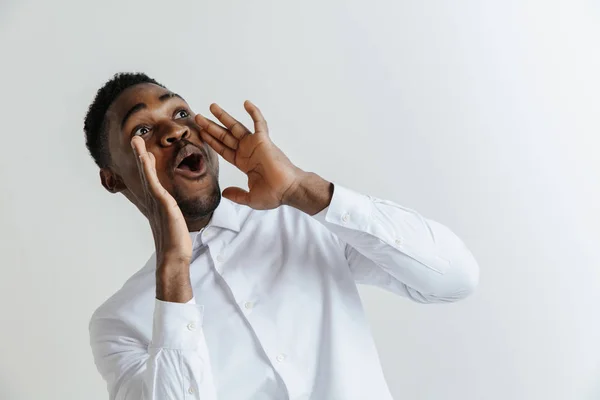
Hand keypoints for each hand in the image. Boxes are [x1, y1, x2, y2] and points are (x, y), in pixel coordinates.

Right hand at [131, 136, 192, 301]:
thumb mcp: (174, 221)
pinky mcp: (163, 205)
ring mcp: (156, 202)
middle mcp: (153, 201)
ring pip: (147, 175)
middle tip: (134, 138)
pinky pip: (155, 184)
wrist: (174, 257)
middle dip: (139, 155)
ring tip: (136, 141)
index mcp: (157, 203)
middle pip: (145, 173)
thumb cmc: (176, 242)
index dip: (146, 164)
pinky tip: (147, 159)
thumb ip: (171, 212)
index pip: (150, 179)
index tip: (143, 150)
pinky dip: (149, 170)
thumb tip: (172, 208)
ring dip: (141, 157)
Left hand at [195, 101, 303, 209]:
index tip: (201, 133)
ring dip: (224, 116)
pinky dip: (253, 112)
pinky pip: (259, 123)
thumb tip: (224, 193)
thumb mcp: (250, 198)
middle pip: (224, 136)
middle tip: (198, 118)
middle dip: (211, 127)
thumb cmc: (273, 194)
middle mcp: (247, 151)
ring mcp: (255, 145)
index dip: (212, 141)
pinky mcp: (264, 140)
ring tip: (211, 106)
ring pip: (236, 127)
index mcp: (243, 163)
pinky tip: (246, 103)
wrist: (288, 190)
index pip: (223, 149)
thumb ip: (237, 195)